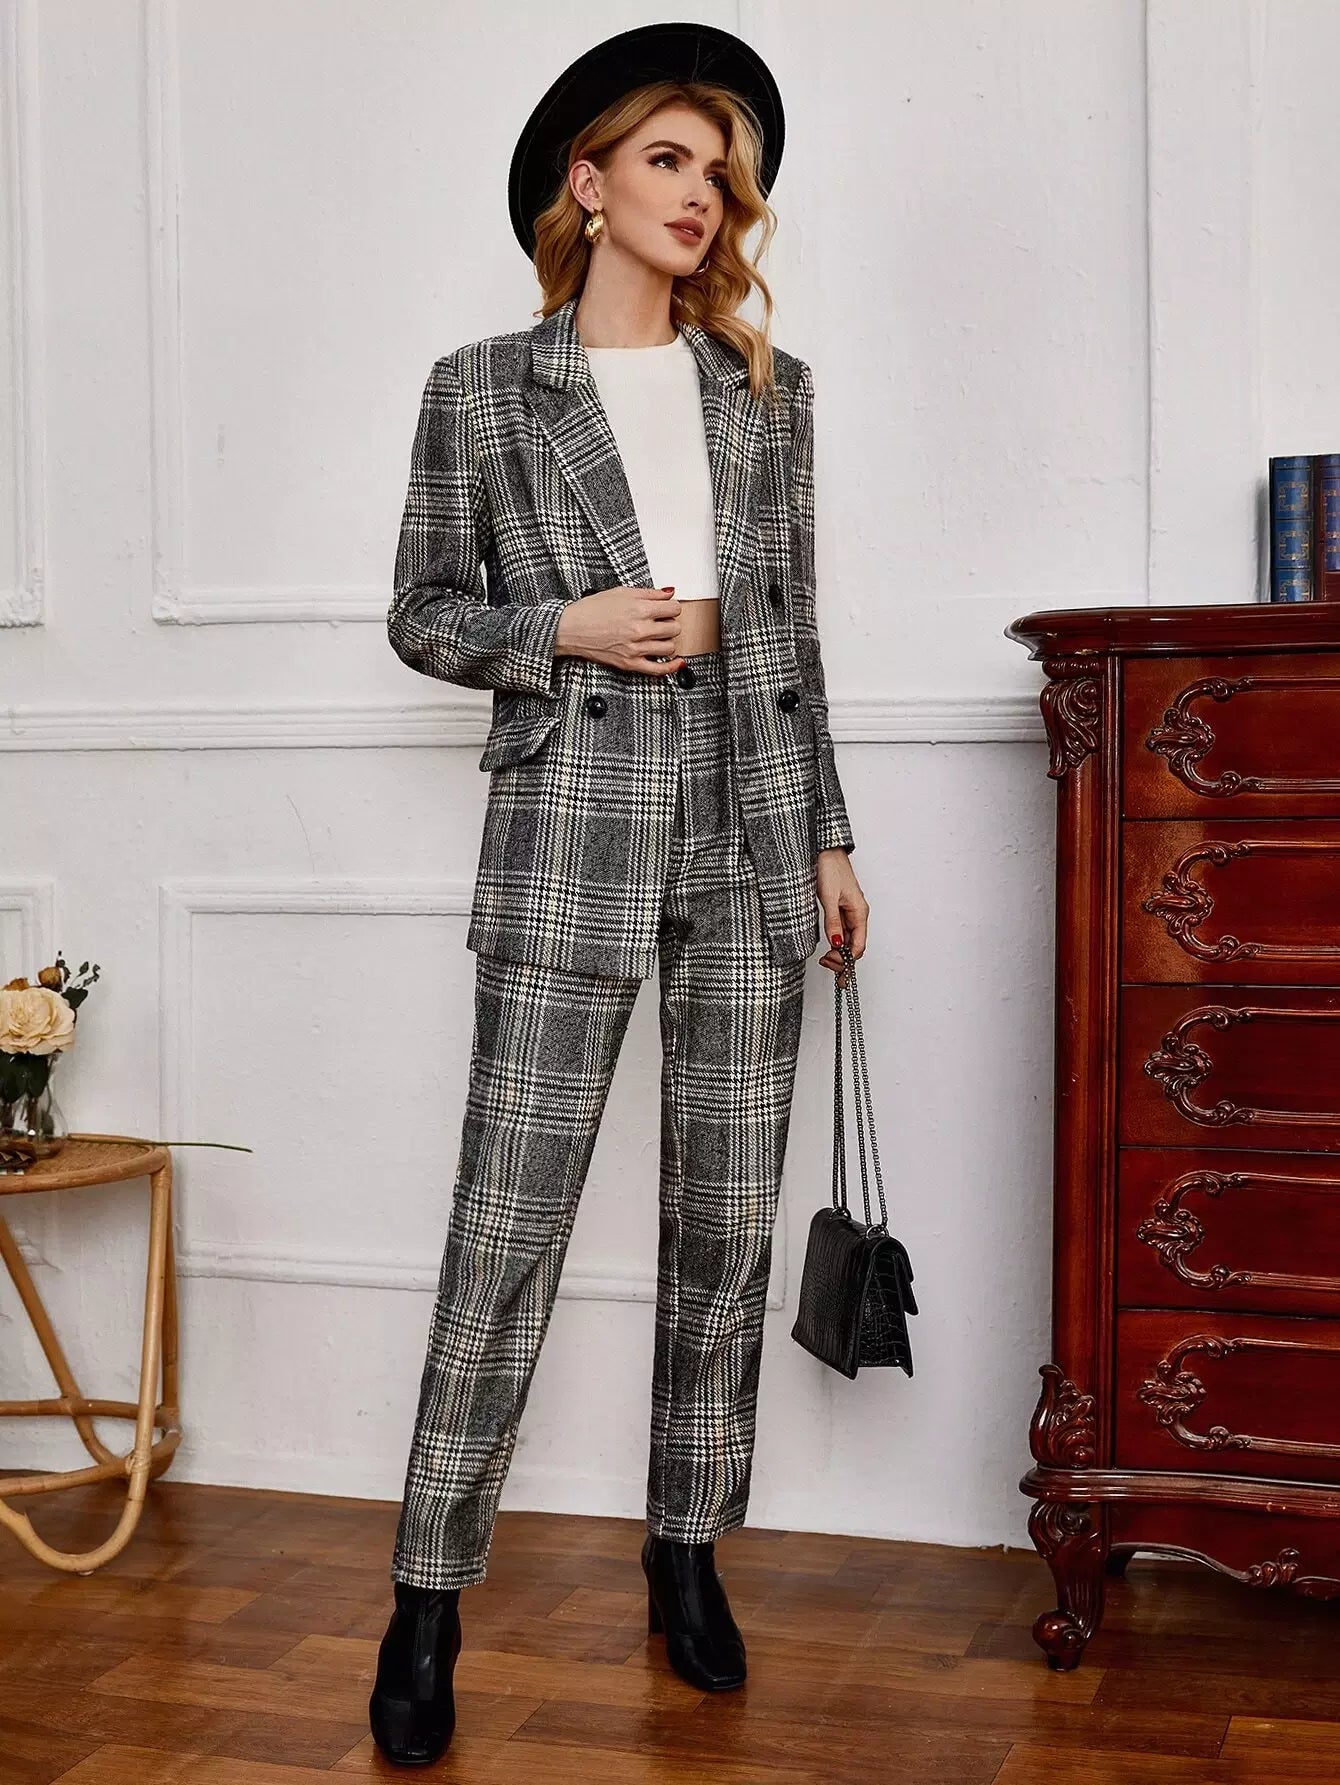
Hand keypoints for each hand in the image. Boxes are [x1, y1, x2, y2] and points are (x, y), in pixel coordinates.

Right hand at [555, 585, 685, 675]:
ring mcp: (636, 648)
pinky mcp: (630, 663)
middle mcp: (640, 629)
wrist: (570, 628)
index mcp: (639, 609)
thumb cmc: (591, 610)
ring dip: (668, 640)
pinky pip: (658, 669)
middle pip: (675, 628)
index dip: (672, 607)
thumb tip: (668, 592)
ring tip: (659, 636)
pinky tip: (677, 662)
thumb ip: (648, 593)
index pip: (674, 608)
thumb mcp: (621, 592)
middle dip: (670, 623)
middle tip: (661, 621)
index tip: (667, 608)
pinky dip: (671, 666)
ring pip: (669, 647)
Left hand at [816, 848, 867, 979]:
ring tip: (825, 960)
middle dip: (843, 959)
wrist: (825, 850)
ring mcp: (849, 912)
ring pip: (848, 939)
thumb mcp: (829, 897)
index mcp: (859, 912)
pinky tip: (829, 947)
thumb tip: (837, 943)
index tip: (832, 964)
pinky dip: (836, 941)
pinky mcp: (841, 908)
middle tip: (826, 964)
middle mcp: (857, 914)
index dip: (846, 960)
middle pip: (855, 945)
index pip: (858, 946)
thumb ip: (833, 921)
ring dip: (839, 952)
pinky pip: (842, 930)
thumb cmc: (830, 868)